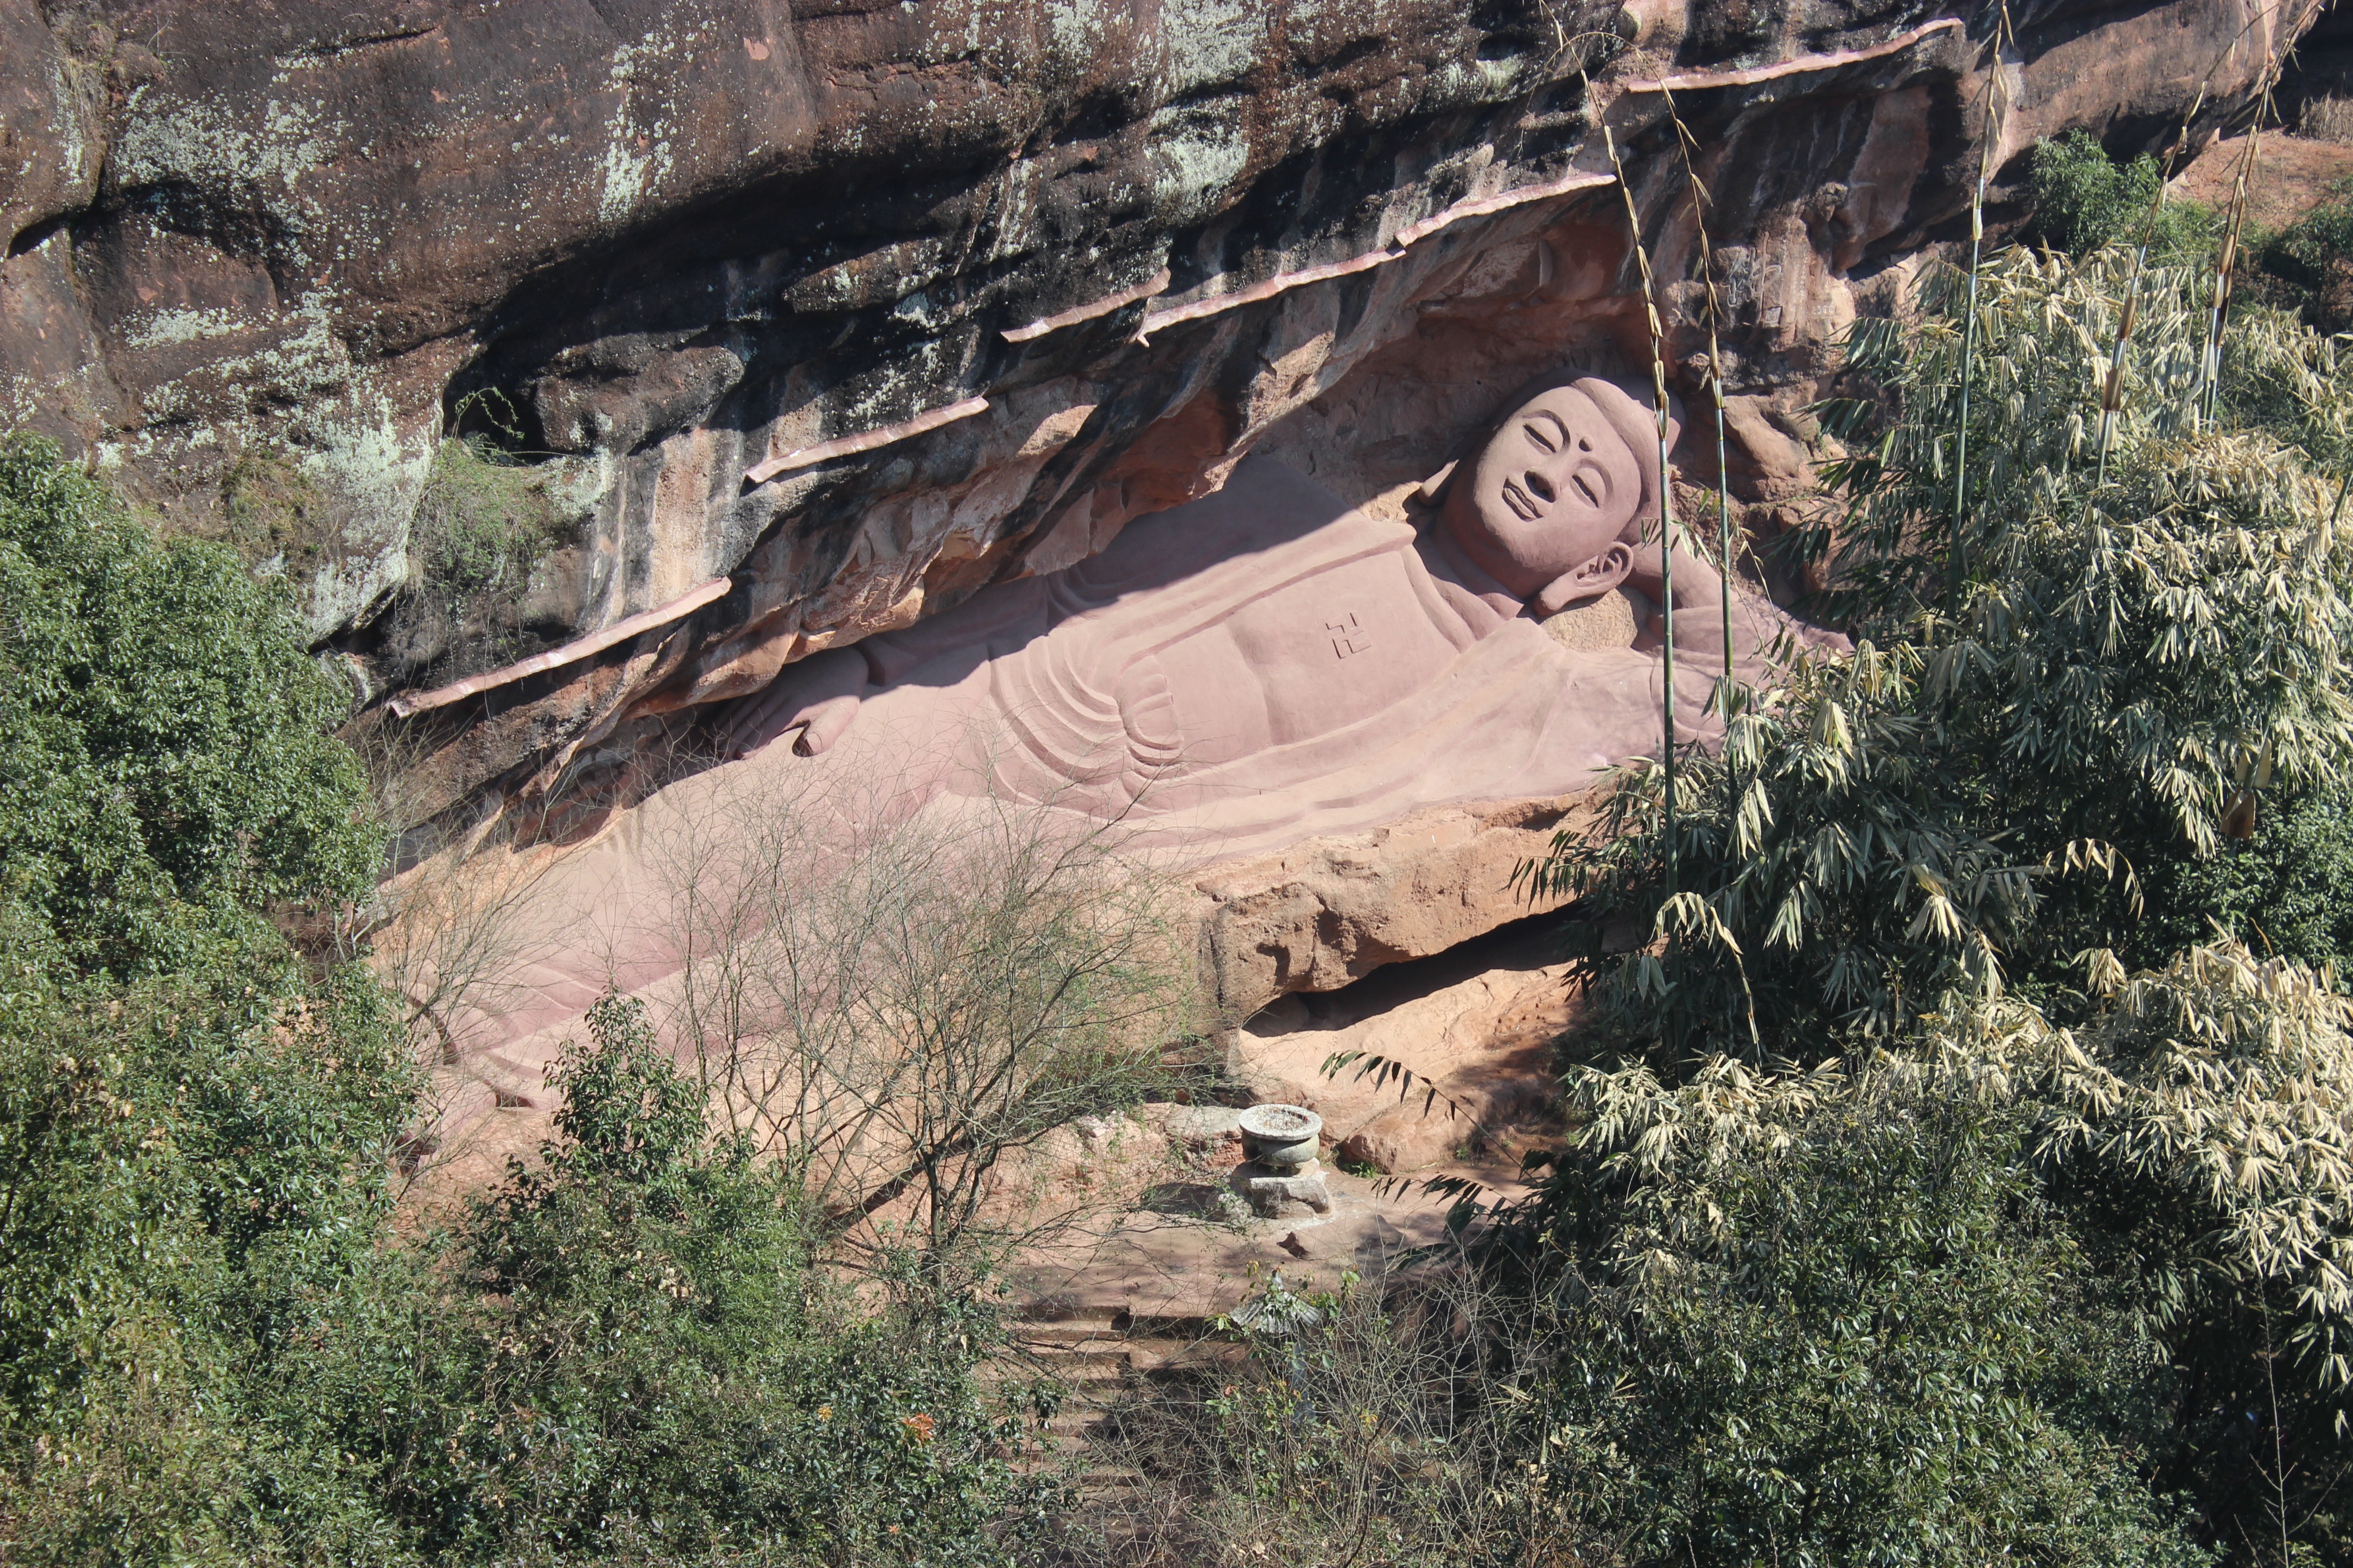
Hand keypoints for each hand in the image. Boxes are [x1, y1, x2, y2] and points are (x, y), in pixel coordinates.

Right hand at [722, 646, 869, 757]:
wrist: (845, 659)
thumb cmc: (842, 695)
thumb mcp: (841, 715)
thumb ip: (824, 733)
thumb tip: (803, 750)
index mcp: (795, 705)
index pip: (769, 726)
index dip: (752, 740)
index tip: (736, 755)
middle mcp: (779, 693)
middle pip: (750, 716)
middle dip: (732, 735)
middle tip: (714, 752)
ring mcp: (771, 683)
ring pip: (743, 705)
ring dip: (726, 722)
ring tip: (710, 740)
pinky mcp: (769, 678)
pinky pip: (744, 694)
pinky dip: (729, 707)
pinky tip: (717, 718)